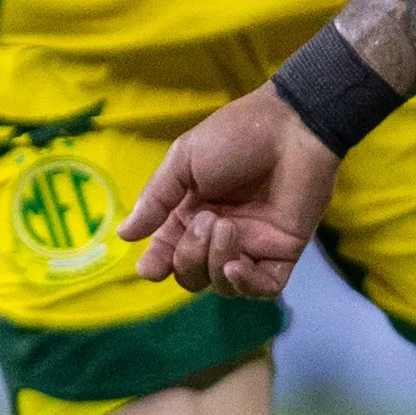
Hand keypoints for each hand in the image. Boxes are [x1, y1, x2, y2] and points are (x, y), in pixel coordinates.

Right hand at [122, 87, 342, 297]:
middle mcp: (219, 236)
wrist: (292, 126)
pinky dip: (244, 284)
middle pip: (191, 275)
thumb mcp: (184, 160)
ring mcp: (252, 246)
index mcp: (191, 214)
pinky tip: (235, 266)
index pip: (167, 254)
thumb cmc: (235, 136)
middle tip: (207, 219)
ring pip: (221, 285)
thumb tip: (123, 234)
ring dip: (214, 263)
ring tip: (225, 226)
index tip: (151, 267)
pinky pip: (261, 288)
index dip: (156, 265)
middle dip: (189, 256)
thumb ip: (156, 199)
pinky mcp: (282, 253)